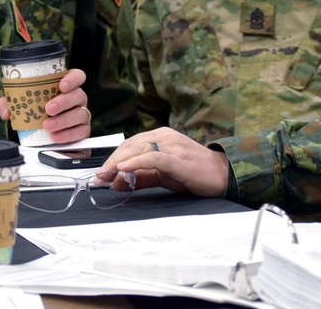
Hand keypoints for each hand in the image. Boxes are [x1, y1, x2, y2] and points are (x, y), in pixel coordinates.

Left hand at [0, 67, 90, 143]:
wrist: (43, 134)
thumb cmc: (36, 111)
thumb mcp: (22, 103)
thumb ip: (11, 103)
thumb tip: (6, 111)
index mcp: (66, 86)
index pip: (77, 76)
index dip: (72, 79)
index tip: (62, 85)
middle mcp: (77, 98)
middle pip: (78, 95)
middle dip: (63, 102)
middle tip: (48, 109)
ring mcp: (82, 114)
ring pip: (80, 114)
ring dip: (63, 120)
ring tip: (47, 126)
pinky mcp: (83, 130)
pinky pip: (80, 132)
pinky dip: (67, 135)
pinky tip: (55, 137)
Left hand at [99, 128, 229, 197]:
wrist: (222, 175)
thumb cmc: (192, 173)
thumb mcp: (161, 175)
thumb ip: (140, 177)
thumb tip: (116, 183)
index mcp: (160, 136)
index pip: (129, 144)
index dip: (113, 158)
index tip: (100, 173)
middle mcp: (164, 136)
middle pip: (130, 145)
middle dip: (111, 161)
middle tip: (98, 177)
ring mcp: (171, 145)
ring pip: (138, 148)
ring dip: (118, 162)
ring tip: (106, 175)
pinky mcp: (177, 158)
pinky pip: (153, 157)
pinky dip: (136, 161)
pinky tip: (123, 168)